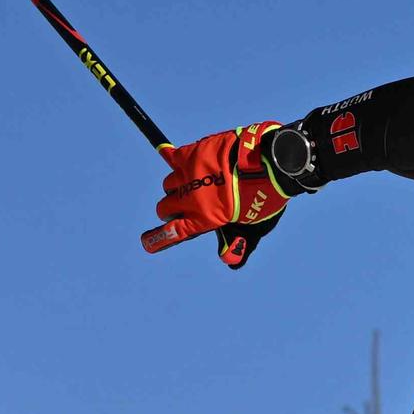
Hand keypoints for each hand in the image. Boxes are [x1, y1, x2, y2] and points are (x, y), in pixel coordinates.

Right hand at [143, 121, 313, 263]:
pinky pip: (171, 156)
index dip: (158, 240)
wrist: (265, 161)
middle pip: (165, 207)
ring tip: (193, 182)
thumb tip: (229, 260)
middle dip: (171, 209)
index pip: (172, 232)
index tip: (148, 243)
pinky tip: (171, 155)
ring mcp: (188, 174)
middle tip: (184, 206)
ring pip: (168, 183)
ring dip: (176, 185)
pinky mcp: (190, 153)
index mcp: (203, 219)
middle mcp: (190, 198)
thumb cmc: (263, 195)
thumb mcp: (254, 226)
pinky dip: (171, 157)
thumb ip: (240, 244)